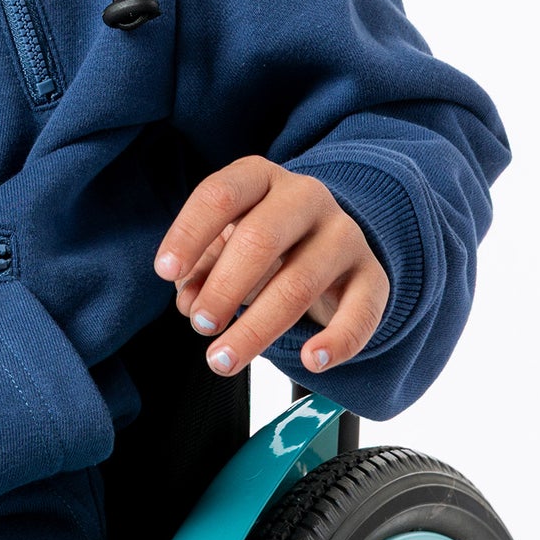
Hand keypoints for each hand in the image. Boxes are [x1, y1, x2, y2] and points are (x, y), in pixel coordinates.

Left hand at [153, 157, 388, 378]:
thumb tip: (189, 303)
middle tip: (200, 325)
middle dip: (224, 287)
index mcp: (260, 177)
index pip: (220, 194)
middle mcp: (305, 197)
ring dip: (257, 327)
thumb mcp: (226, 243)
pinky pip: (363, 310)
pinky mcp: (373, 274)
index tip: (165, 272)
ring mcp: (344, 233)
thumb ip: (201, 269)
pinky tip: (310, 362)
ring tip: (223, 359)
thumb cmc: (263, 242)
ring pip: (300, 282)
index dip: (189, 233)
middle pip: (260, 238)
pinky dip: (337, 340)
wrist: (329, 240)